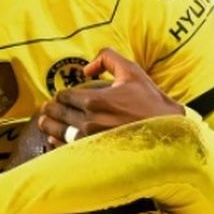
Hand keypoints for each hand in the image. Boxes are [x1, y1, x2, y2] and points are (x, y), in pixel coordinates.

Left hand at [38, 48, 182, 145]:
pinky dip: (56, 144)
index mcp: (95, 100)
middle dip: (50, 110)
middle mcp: (89, 121)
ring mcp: (90, 141)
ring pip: (59, 132)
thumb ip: (107, 58)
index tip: (61, 97)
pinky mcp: (93, 155)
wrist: (169, 133)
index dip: (60, 96)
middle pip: (58, 114)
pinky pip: (66, 150)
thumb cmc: (150, 102)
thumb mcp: (131, 71)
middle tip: (46, 109)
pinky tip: (53, 140)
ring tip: (44, 123)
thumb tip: (86, 68)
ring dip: (49, 126)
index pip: (64, 96)